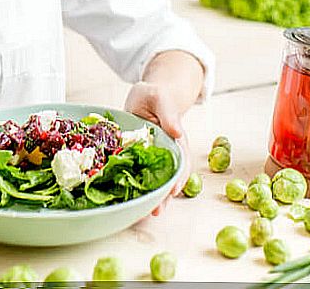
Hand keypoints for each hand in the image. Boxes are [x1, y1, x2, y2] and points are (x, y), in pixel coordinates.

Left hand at [123, 81, 190, 216]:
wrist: (147, 96)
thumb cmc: (156, 96)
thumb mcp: (160, 99)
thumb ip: (169, 114)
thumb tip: (176, 132)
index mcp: (175, 140)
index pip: (180, 162)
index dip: (178, 178)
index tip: (173, 191)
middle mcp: (166, 152)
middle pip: (168, 177)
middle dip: (164, 195)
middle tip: (156, 211)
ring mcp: (152, 158)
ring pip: (154, 180)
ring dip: (151, 196)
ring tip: (144, 214)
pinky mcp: (137, 158)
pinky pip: (137, 174)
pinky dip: (134, 187)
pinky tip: (129, 200)